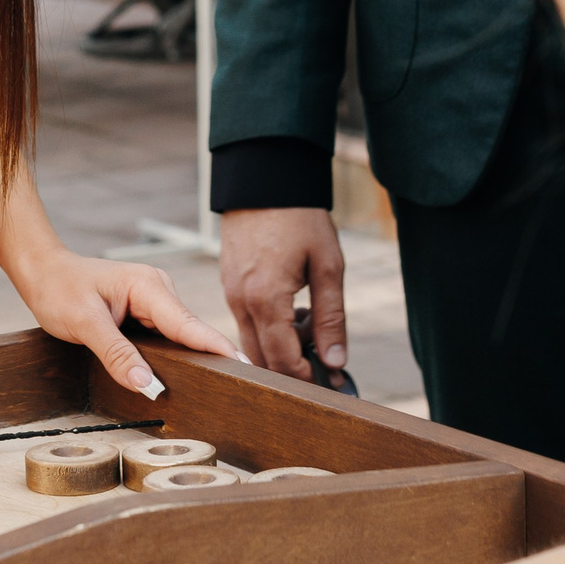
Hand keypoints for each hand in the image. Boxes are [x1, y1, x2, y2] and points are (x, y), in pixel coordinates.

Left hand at [10, 250, 244, 398]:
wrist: (43, 271)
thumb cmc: (59, 289)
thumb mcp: (83, 324)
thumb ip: (116, 354)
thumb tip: (147, 385)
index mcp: (148, 286)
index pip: (188, 324)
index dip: (216, 346)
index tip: (244, 365)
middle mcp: (157, 290)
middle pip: (190, 331)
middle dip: (210, 357)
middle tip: (236, 388)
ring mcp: (153, 300)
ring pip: (178, 336)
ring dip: (191, 358)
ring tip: (218, 386)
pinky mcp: (146, 310)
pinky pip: (165, 336)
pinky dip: (173, 354)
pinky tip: (184, 374)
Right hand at [219, 208, 345, 381]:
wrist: (265, 178)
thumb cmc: (300, 218)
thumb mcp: (328, 266)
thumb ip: (331, 318)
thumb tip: (336, 361)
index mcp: (266, 300)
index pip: (282, 362)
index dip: (307, 380)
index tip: (331, 385)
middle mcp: (240, 301)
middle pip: (262, 359)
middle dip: (292, 372)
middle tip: (326, 371)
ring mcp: (229, 292)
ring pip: (251, 341)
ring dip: (280, 349)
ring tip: (313, 330)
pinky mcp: (228, 282)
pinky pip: (245, 320)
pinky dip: (268, 328)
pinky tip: (294, 311)